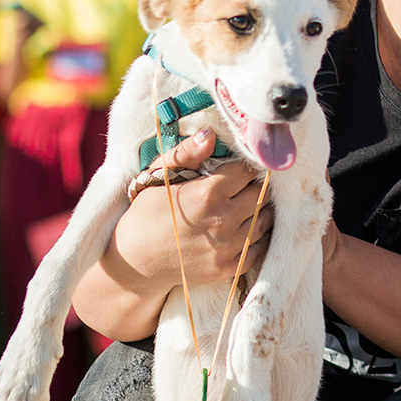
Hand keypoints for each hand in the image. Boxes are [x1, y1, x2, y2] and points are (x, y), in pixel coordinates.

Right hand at [116, 128, 273, 293]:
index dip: (243, 166)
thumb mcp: (159, 175)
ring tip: (244, 206)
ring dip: (259, 209)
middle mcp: (223, 219)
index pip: (247, 169)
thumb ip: (186, 153)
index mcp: (208, 192)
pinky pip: (260, 246)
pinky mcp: (230, 267)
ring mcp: (228, 246)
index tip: (237, 169)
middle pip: (261, 192)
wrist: (134, 262)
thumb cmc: (146, 213)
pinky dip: (258, 235)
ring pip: (266, 218)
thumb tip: (211, 133)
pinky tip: (244, 228)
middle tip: (243, 186)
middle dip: (254, 186)